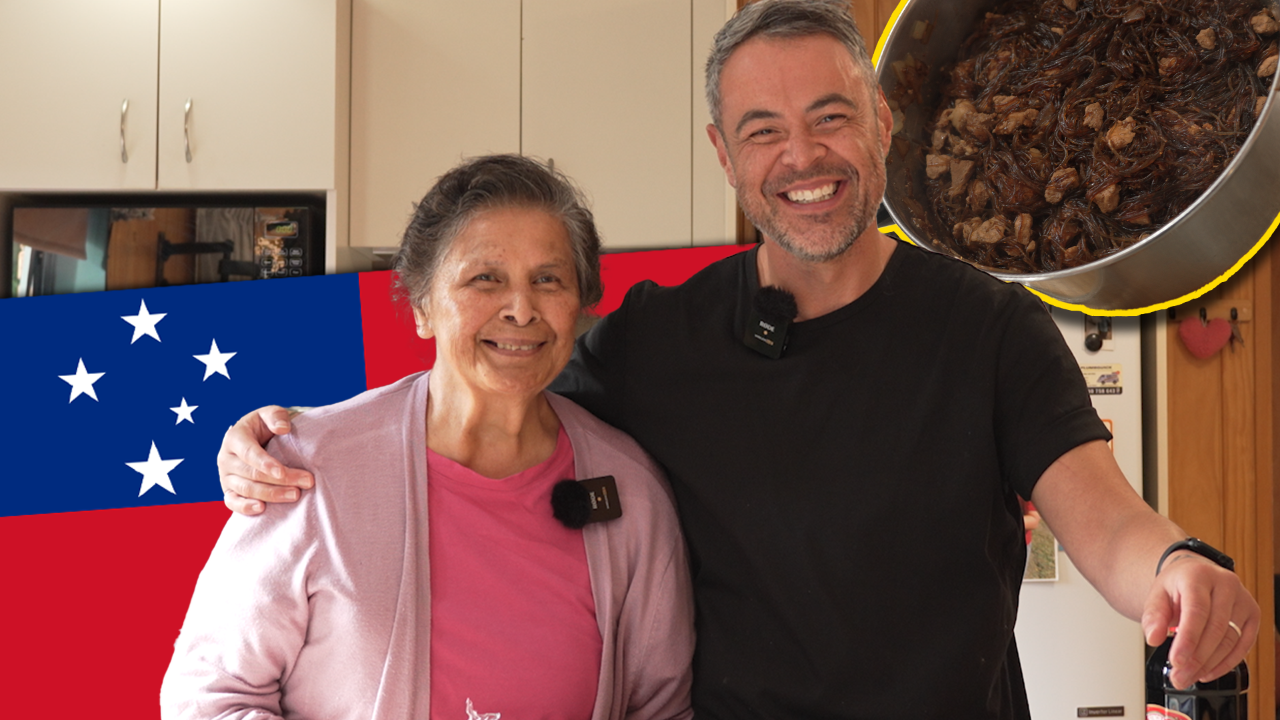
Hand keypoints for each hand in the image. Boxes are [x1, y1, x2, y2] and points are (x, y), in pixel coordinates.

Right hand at [218, 406, 313, 514]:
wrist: (257, 439)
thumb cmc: (266, 426)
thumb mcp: (271, 414)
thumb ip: (277, 416)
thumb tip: (283, 428)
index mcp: (235, 437)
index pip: (249, 453)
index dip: (265, 464)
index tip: (283, 472)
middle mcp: (226, 458)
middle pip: (251, 474)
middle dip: (279, 481)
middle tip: (306, 483)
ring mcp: (226, 476)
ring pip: (246, 489)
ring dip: (271, 495)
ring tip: (296, 495)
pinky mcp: (228, 490)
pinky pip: (232, 502)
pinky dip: (245, 508)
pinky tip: (262, 509)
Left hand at [1141, 552, 1259, 688]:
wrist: (1195, 574)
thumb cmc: (1177, 585)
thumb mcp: (1157, 594)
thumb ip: (1153, 616)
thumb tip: (1153, 638)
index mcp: (1198, 575)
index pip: (1196, 611)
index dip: (1188, 639)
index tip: (1177, 661)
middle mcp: (1225, 584)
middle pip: (1215, 628)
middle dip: (1196, 659)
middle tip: (1179, 677)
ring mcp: (1242, 599)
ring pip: (1230, 639)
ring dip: (1209, 664)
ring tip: (1189, 677)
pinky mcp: (1252, 614)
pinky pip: (1243, 645)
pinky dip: (1226, 663)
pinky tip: (1207, 672)